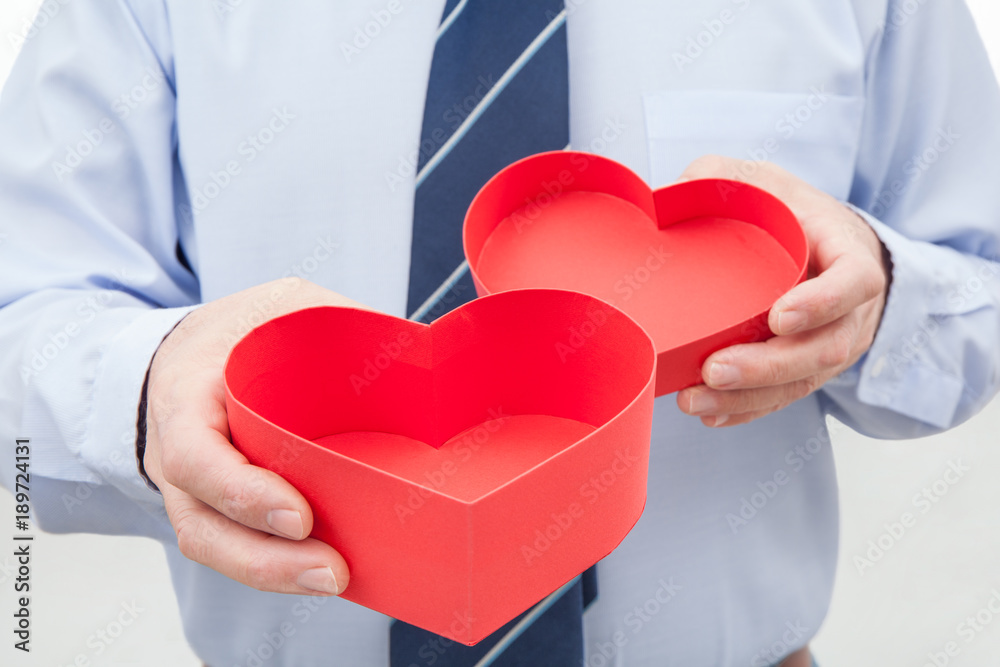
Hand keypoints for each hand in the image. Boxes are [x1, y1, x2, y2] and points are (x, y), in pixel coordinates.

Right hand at [143, 277, 359, 594]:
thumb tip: (424, 351)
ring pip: (217, 547)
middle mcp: (177, 453)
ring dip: (275, 574)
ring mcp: (192, 490)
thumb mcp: (283, 304)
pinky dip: (277, 565)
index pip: (196, 456)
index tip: (301, 516)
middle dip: (265, 561)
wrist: (190, 351)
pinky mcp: (217, 509)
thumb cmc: (243, 329)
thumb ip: (335, 322)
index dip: (242, 493)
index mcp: (188, 395)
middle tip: (333, 572)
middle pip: (204, 526)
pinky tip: (324, 571)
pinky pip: (237, 545)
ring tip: (334, 580)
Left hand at [676, 156, 890, 426]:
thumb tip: (660, 197)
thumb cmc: (788, 210)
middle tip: (714, 370)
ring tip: (696, 400)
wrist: (821, 243)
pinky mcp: (808, 369)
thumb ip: (718, 180)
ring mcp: (833, 343)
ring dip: (749, 397)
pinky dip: (747, 410)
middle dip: (768, 366)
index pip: (854, 282)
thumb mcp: (762, 180)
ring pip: (802, 382)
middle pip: (824, 349)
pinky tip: (711, 414)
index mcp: (849, 253)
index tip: (779, 316)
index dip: (823, 302)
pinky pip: (784, 398)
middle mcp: (852, 308)